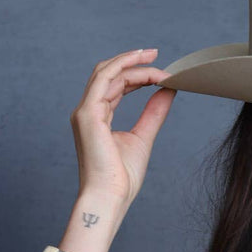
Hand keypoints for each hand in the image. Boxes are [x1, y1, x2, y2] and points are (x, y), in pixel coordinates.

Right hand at [70, 47, 175, 207]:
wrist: (109, 197)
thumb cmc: (122, 178)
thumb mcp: (143, 138)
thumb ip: (153, 113)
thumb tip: (167, 92)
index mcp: (97, 118)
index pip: (115, 86)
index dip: (137, 75)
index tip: (161, 73)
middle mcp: (87, 111)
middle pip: (109, 74)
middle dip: (132, 61)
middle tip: (156, 54)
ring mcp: (85, 111)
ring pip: (107, 72)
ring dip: (132, 63)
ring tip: (155, 58)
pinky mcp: (87, 113)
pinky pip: (106, 79)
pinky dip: (126, 69)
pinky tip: (146, 69)